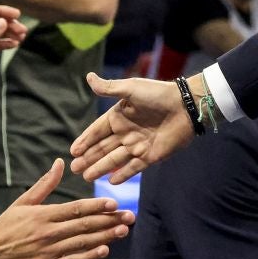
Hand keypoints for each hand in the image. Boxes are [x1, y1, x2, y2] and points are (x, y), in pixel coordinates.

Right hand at [0, 160, 132, 258]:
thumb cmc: (4, 228)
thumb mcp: (22, 203)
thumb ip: (44, 184)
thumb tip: (60, 163)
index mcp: (43, 215)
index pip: (76, 208)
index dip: (97, 206)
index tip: (114, 203)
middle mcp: (48, 232)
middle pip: (84, 225)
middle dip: (109, 220)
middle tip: (129, 216)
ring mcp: (48, 252)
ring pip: (82, 242)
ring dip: (105, 236)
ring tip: (123, 230)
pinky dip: (89, 256)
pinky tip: (104, 250)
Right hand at [69, 73, 196, 181]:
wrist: (185, 106)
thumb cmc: (157, 94)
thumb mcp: (130, 88)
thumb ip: (109, 88)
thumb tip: (88, 77)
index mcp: (119, 116)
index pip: (97, 131)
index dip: (85, 140)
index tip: (73, 151)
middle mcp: (126, 132)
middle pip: (103, 148)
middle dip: (88, 158)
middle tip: (74, 169)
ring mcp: (137, 145)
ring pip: (114, 159)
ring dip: (100, 168)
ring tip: (86, 177)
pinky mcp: (150, 156)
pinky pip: (133, 167)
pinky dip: (122, 174)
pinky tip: (111, 181)